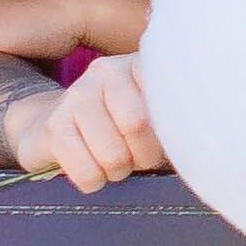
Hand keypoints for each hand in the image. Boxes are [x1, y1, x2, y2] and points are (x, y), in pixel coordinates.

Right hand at [17, 54, 169, 193]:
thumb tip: (192, 143)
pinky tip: (93, 170)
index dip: (172, 131)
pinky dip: (95, 181)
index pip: (167, 98)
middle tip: (138, 157)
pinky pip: (87, 172)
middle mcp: (106, 71)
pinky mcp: (53, 126)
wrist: (57, 128)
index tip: (169, 139)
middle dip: (144, 156)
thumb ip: (174, 118)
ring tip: (116, 162)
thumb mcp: (151, 114)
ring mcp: (76, 96)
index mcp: (138, 64)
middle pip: (138, 125)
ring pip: (113, 155)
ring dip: (119, 171)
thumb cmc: (119, 126)